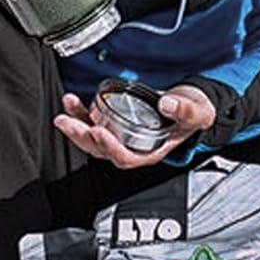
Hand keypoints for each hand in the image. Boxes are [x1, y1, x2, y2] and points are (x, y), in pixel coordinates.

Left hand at [52, 84, 216, 169]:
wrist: (190, 106)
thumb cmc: (193, 114)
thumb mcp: (195, 112)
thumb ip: (183, 110)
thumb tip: (167, 104)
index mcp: (150, 152)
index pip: (125, 157)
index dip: (110, 147)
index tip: (99, 132)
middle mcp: (133, 148)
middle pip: (102, 150)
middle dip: (82, 137)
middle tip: (67, 123)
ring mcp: (122, 137)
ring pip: (93, 140)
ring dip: (76, 127)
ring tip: (64, 113)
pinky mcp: (116, 124)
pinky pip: (94, 123)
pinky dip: (81, 114)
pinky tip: (72, 102)